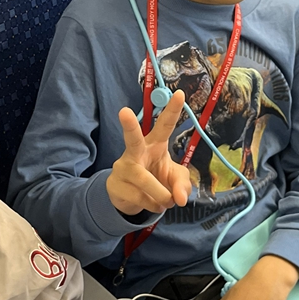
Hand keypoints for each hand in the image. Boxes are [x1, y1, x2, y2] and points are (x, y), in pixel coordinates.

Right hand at [106, 89, 191, 215]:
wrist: (130, 198)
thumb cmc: (156, 178)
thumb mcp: (175, 180)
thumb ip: (182, 185)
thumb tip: (180, 198)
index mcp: (154, 144)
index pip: (164, 125)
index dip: (172, 110)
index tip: (179, 94)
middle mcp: (136, 152)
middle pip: (132, 138)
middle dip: (129, 126)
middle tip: (123, 111)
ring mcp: (123, 167)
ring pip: (145, 180)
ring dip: (161, 195)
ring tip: (167, 201)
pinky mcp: (116, 184)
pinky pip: (140, 198)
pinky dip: (154, 205)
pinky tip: (153, 203)